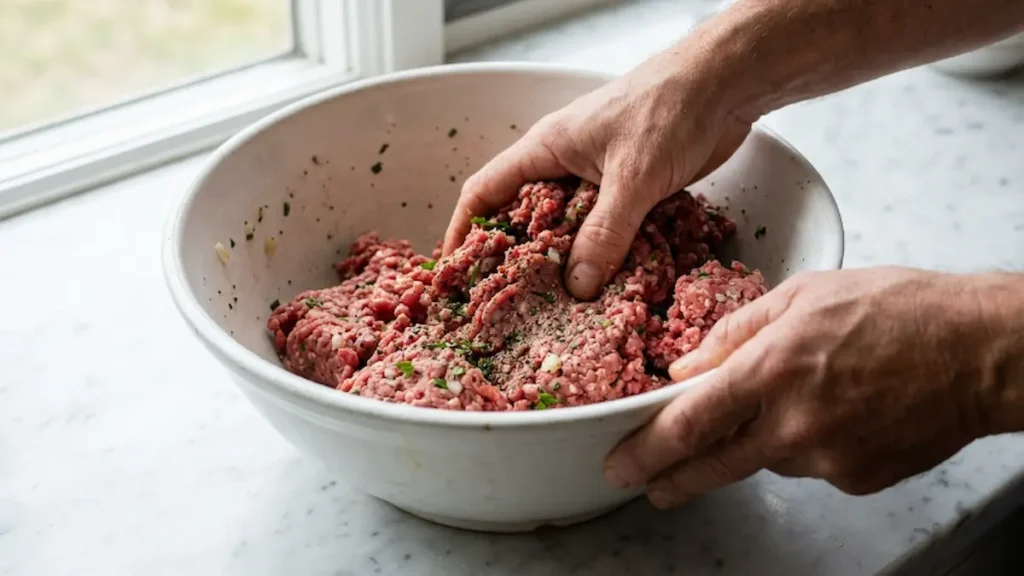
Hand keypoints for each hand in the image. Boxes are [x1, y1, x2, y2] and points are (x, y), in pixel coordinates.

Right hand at [442, 41, 754, 299]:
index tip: (454, 272)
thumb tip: (577, 288)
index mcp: (545, 149)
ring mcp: (598, 176)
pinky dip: (603, 255)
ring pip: (568, 228)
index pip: (485, 192)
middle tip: (508, 304)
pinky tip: (607, 285)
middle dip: (515, 258)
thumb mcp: (632, 178)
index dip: (464, 231)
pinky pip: (606, 229)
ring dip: (565, 262)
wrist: (726, 84)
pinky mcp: (631, 188)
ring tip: (556, 308)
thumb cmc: (668, 109)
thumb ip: (604, 234)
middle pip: (524, 217)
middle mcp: (565, 164)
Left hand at [603, 267, 1023, 507]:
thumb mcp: (803, 295)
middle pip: (713, 465)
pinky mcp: (857, 478)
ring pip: (765, 459)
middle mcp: (795, 423)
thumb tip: (686, 368)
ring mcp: (828, 457)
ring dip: (757, 440)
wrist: (980, 350)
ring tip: (794, 399)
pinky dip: (805, 444)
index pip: (690, 423)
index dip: (648, 449)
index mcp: (773, 369)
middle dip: (671, 479)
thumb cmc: (898, 309)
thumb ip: (734, 334)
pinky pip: (809, 465)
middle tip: (648, 485)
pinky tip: (834, 410)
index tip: (623, 461)